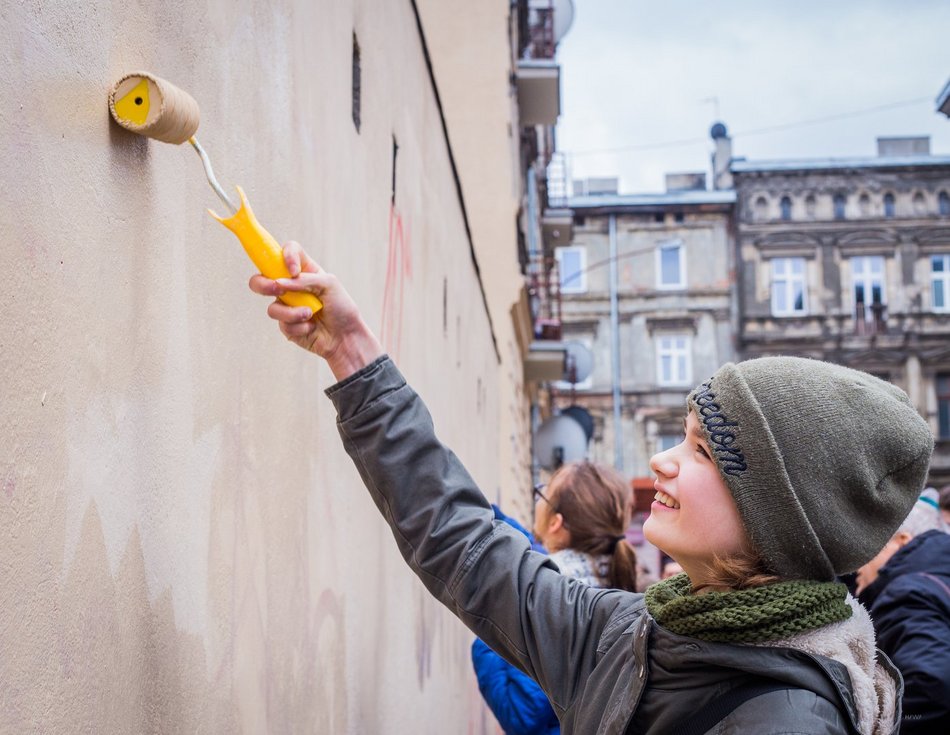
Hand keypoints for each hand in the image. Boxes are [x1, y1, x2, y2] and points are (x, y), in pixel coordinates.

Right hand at [248, 241, 383, 379]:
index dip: (286, 256)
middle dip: (264, 284)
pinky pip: (283, 324)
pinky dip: (299, 326)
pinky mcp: (286, 324)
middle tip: (277, 289)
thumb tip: (279, 283)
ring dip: (293, 312)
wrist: (345, 338)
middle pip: (262, 278)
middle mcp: (292, 287)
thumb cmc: (342, 308)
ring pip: (273, 308)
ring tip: (310, 315)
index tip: (292, 270)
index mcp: (305, 271)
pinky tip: (312, 328)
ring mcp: (287, 306)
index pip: (288, 252)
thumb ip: (305, 279)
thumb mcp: (329, 285)